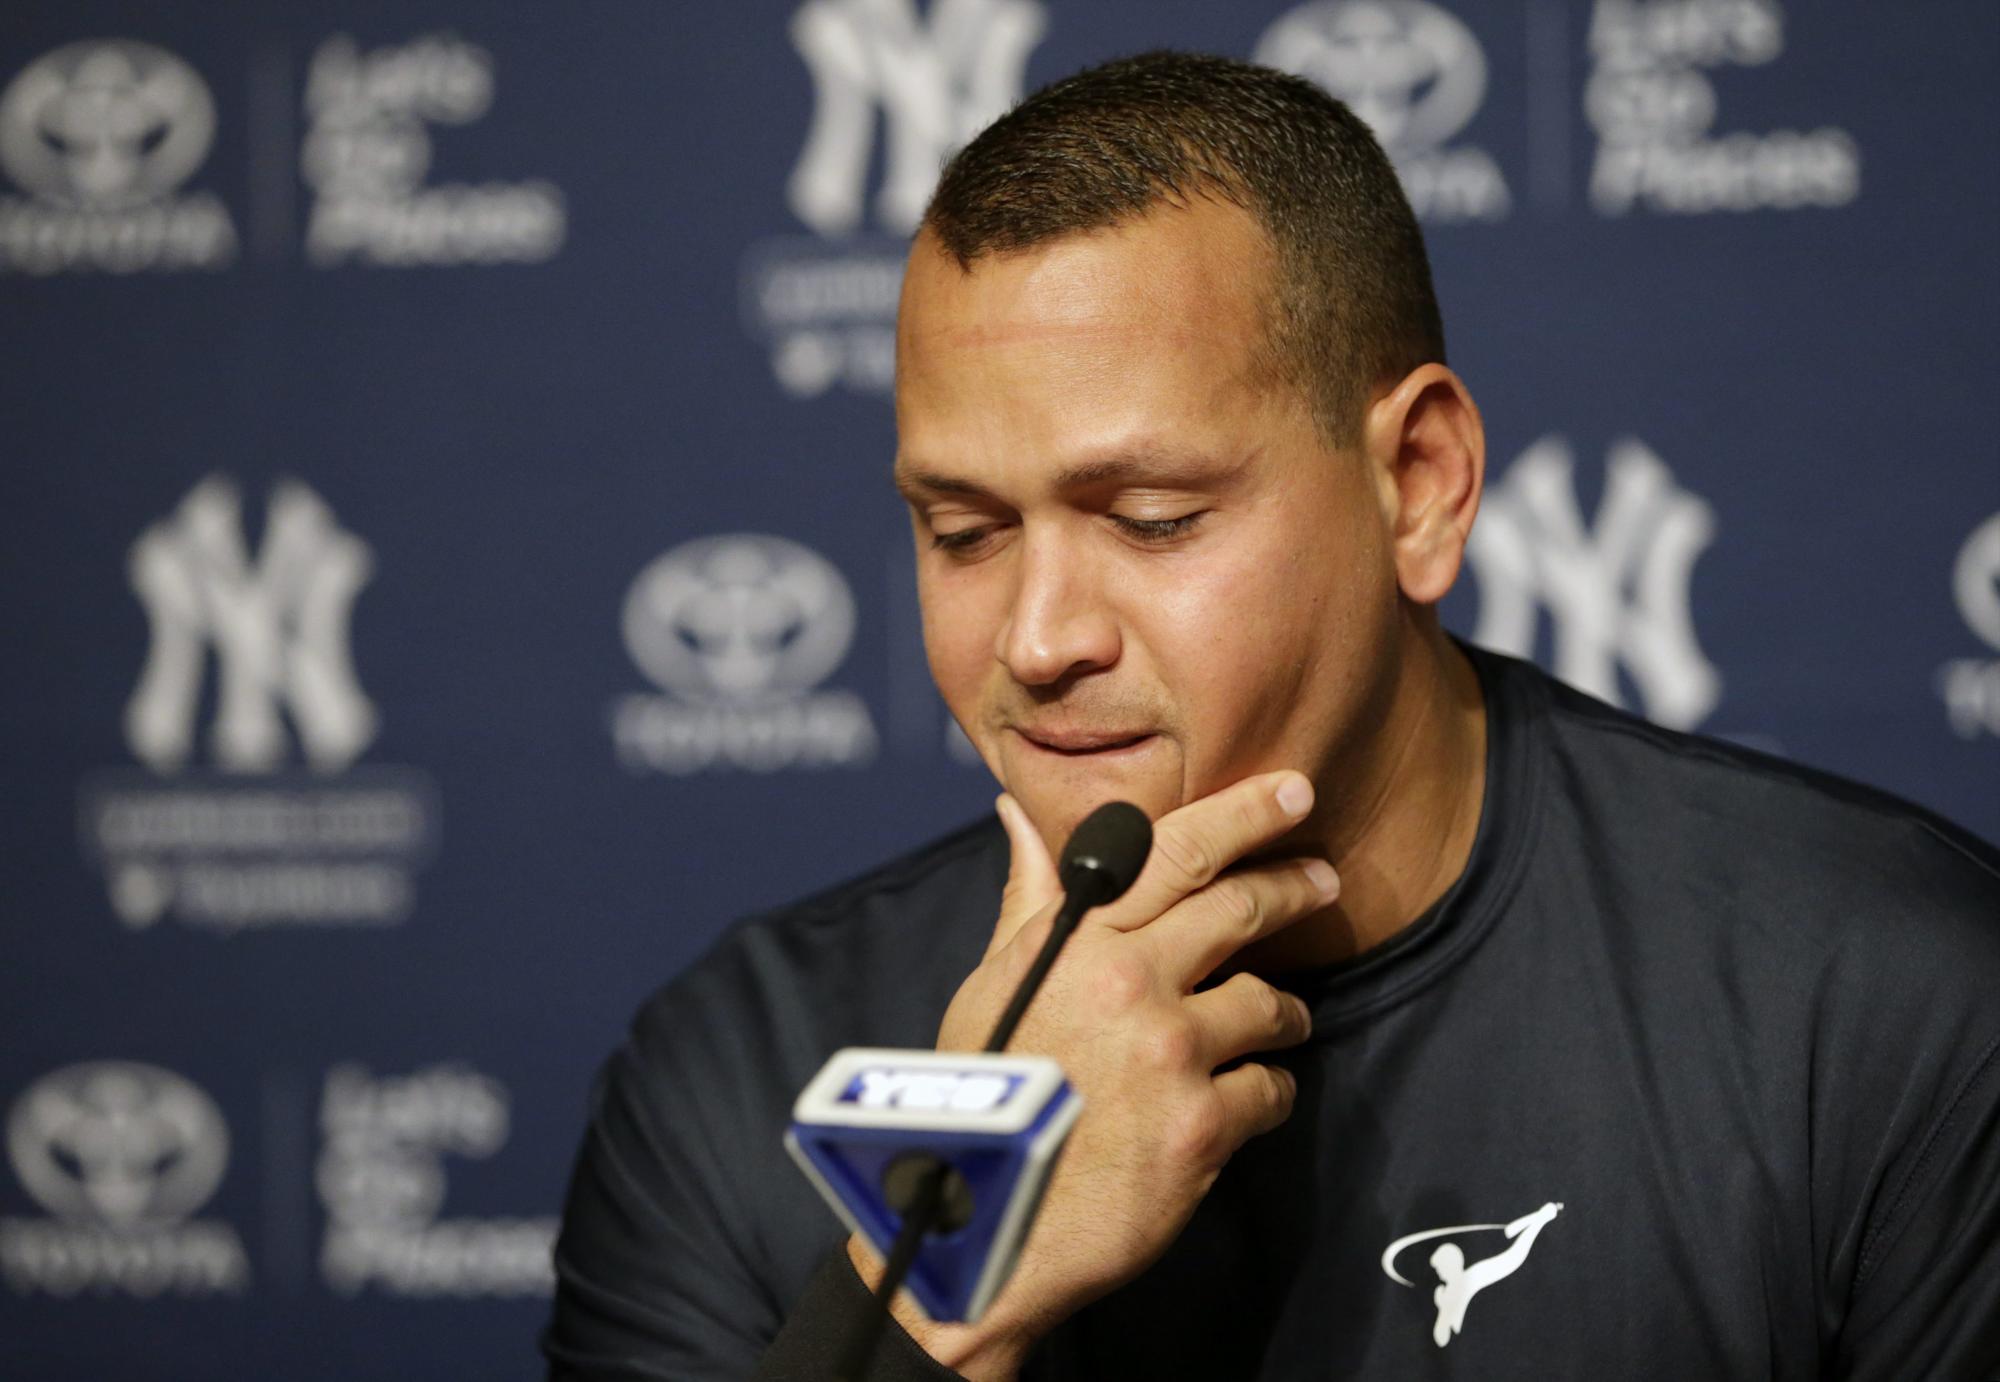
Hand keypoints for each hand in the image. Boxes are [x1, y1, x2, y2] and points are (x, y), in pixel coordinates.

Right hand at [852, 770, 1336, 1377]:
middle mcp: (1127, 981)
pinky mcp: (1201, 1125)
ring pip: (1267, 1003)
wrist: (980, 1227)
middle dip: (1293, 886)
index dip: (1243, 813)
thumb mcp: (988, 986)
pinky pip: (1270, 1088)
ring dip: (1283, 1010)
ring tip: (1285, 1018)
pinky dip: (1265, 1091)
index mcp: (1074, 941)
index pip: (1174, 850)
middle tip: (1322, 879)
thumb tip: (1017, 812)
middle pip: (1238, 908)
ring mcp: (1169, 1052)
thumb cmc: (979, 1097)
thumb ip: (1028, 899)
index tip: (1292, 789)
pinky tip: (1248, 1100)